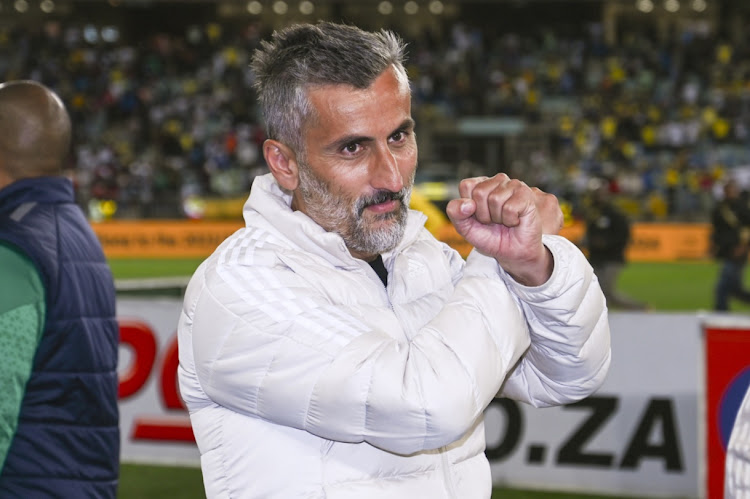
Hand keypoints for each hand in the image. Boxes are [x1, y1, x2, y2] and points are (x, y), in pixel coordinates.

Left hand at [445, 174, 559, 285]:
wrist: (512, 253)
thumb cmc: (490, 238)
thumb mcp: (464, 227)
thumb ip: (455, 212)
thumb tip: (467, 204)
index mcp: (481, 184)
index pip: (466, 186)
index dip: (469, 207)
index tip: (478, 217)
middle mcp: (498, 181)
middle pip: (480, 192)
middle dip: (483, 214)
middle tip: (493, 222)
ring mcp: (513, 185)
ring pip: (495, 199)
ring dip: (497, 218)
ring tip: (504, 221)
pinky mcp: (526, 194)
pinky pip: (510, 207)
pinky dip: (510, 220)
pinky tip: (515, 221)